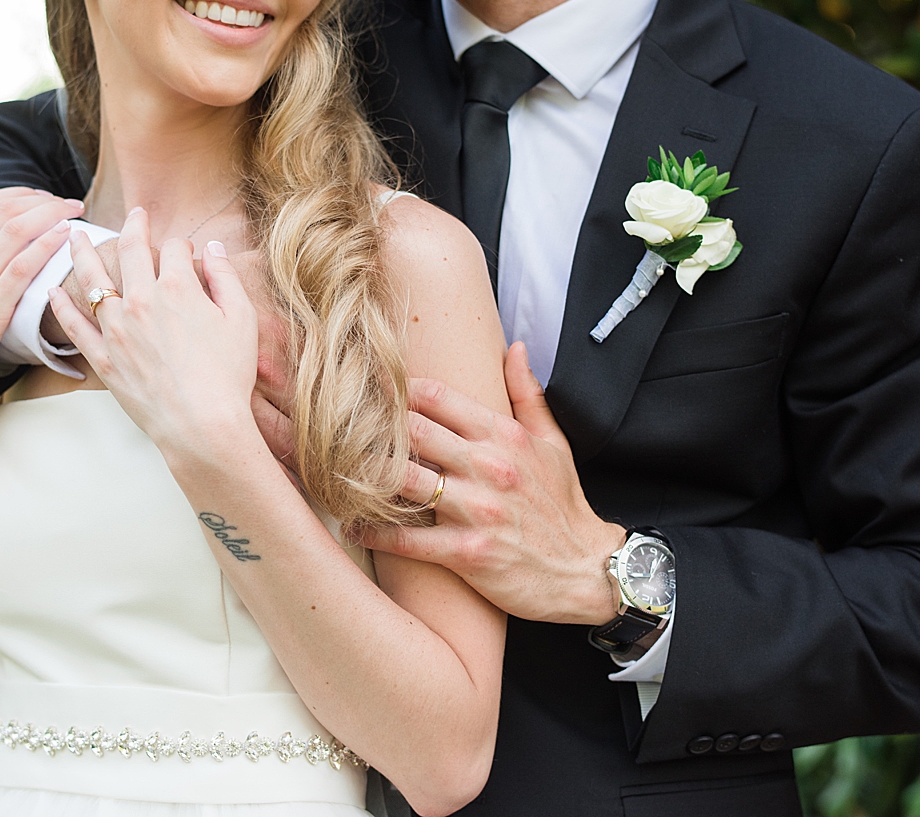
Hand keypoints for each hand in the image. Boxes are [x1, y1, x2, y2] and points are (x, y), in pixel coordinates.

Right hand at [0, 189, 72, 429]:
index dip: (19, 194)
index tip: (43, 198)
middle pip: (2, 212)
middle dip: (42, 200)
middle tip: (68, 203)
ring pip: (14, 232)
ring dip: (51, 215)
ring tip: (75, 213)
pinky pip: (21, 268)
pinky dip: (46, 245)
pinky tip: (65, 236)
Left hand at [49, 208, 259, 452]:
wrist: (203, 425)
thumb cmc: (228, 375)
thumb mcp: (242, 319)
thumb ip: (225, 278)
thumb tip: (212, 249)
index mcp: (178, 287)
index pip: (175, 248)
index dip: (183, 245)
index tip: (187, 251)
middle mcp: (141, 300)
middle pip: (131, 251)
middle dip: (133, 227)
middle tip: (134, 215)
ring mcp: (117, 330)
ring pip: (92, 280)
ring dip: (82, 253)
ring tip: (74, 236)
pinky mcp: (103, 359)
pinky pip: (75, 326)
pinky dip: (61, 306)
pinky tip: (52, 291)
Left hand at [358, 342, 626, 625]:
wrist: (588, 571)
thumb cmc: (564, 506)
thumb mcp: (554, 443)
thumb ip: (527, 393)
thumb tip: (513, 347)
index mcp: (502, 435)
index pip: (435, 397)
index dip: (394, 391)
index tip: (364, 391)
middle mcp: (487, 466)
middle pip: (410, 432)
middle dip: (368, 429)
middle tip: (331, 429)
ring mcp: (477, 510)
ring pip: (402, 481)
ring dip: (362, 478)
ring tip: (333, 474)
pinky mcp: (468, 552)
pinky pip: (408, 540)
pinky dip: (375, 534)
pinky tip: (353, 528)